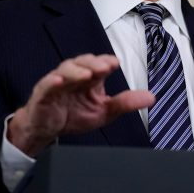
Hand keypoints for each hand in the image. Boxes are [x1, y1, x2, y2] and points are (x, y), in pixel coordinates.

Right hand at [7, 54, 154, 155]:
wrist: (47, 130)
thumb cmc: (74, 115)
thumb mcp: (104, 112)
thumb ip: (125, 103)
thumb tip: (151, 97)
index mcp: (89, 78)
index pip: (99, 64)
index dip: (106, 62)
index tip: (115, 63)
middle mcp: (73, 76)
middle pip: (82, 62)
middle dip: (94, 63)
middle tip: (105, 67)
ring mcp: (56, 83)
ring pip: (64, 70)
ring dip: (76, 71)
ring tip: (87, 75)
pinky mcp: (42, 95)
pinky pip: (45, 86)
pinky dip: (51, 82)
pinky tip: (58, 81)